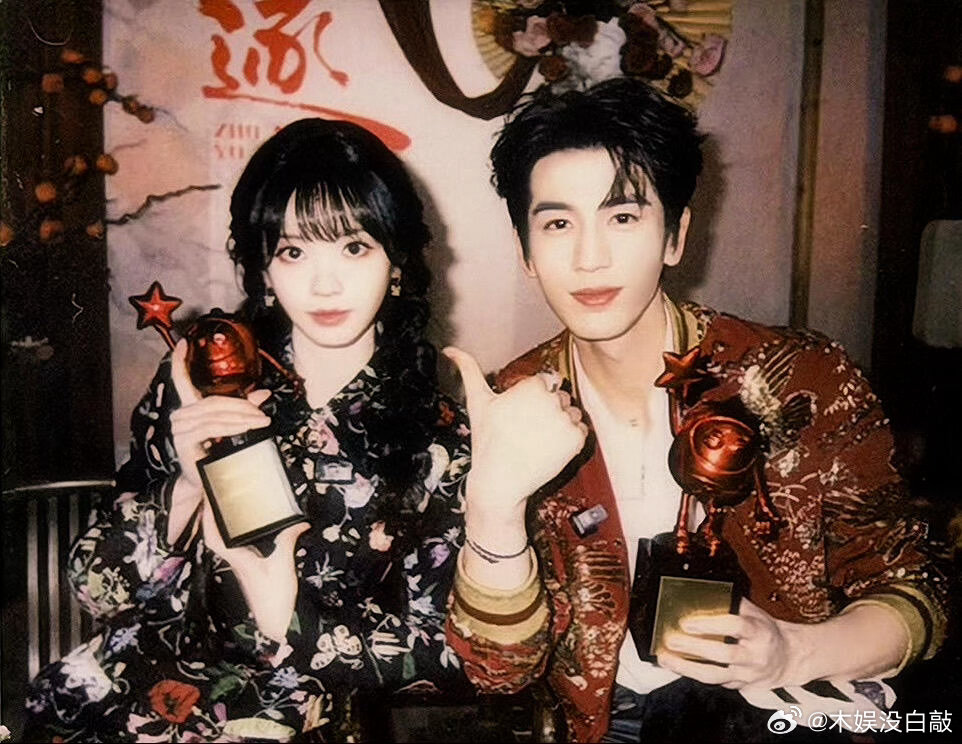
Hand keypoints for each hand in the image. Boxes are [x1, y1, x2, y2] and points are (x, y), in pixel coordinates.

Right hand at [168, 339, 271, 488]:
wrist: (207, 479)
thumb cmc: (217, 451)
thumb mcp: (232, 425)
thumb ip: (244, 407)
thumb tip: (264, 392)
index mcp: (189, 407)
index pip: (180, 380)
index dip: (180, 361)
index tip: (183, 342)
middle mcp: (181, 415)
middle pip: (213, 401)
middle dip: (241, 406)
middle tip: (263, 413)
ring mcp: (180, 428)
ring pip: (215, 414)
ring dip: (242, 417)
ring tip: (261, 421)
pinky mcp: (184, 441)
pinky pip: (212, 428)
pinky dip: (232, 426)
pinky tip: (246, 427)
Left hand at [200, 497, 309, 640]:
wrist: (277, 621)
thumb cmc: (275, 598)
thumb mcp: (283, 564)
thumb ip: (288, 540)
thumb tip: (298, 523)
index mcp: (239, 559)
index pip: (214, 538)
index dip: (208, 519)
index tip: (208, 502)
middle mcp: (237, 561)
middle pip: (216, 538)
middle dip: (212, 519)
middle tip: (216, 501)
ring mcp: (242, 566)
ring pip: (225, 543)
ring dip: (223, 527)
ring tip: (228, 510)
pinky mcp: (250, 569)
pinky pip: (238, 548)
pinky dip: (238, 536)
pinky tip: (247, 530)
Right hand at [443, 346, 586, 525]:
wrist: (500, 481)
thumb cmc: (486, 441)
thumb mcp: (477, 402)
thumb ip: (468, 370)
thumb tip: (450, 350)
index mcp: (532, 386)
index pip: (544, 382)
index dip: (532, 399)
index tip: (520, 416)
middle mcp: (552, 400)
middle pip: (559, 396)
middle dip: (547, 409)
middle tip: (527, 430)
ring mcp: (565, 420)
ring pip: (571, 413)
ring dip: (560, 424)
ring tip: (538, 440)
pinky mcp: (576, 440)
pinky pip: (581, 431)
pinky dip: (570, 440)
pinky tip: (549, 449)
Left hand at [657, 599, 803, 689]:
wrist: (789, 658)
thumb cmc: (765, 631)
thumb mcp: (755, 613)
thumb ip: (732, 603)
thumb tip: (703, 590)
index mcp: (760, 632)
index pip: (735, 627)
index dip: (710, 625)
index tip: (688, 623)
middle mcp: (755, 655)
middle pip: (723, 653)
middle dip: (694, 648)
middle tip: (671, 640)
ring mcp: (747, 674)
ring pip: (715, 675)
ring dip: (687, 668)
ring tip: (666, 658)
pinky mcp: (740, 686)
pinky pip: (714, 682)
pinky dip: (693, 674)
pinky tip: (676, 666)